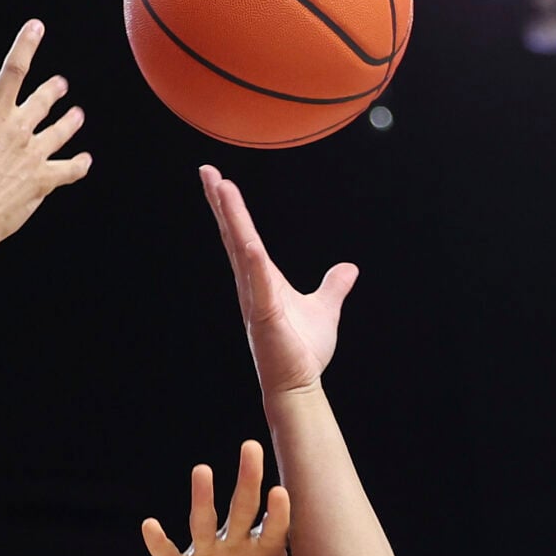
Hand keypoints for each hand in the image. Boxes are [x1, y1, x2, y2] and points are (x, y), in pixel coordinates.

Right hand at [0, 21, 91, 247]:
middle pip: (43, 100)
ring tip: (77, 116)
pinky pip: (69, 170)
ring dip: (70, 122)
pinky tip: (85, 161)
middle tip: (61, 85)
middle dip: (53, 90)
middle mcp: (18, 130)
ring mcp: (34, 156)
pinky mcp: (42, 182)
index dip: (26, 44)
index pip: (13, 68)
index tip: (36, 27)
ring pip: (61, 131)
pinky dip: (78, 165)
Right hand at [142, 442, 301, 555]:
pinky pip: (168, 553)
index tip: (279, 492)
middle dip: (247, 479)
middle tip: (251, 447)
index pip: (274, 528)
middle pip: (242, 508)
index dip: (277, 512)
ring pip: (204, 521)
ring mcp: (206, 553)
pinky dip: (158, 541)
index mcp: (263, 551)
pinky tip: (150, 526)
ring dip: (203, 498)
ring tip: (203, 470)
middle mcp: (235, 543)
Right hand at [200, 166, 358, 394]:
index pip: (242, 236)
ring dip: (232, 218)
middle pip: (233, 235)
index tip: (218, 180)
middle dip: (221, 203)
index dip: (231, 209)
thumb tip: (348, 270)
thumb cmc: (304, 351)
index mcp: (263, 279)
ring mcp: (255, 298)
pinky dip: (253, 262)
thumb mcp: (324, 309)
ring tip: (221, 187)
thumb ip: (333, 287)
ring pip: (241, 249)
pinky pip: (259, 282)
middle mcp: (252, 284)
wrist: (299, 384)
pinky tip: (248, 241)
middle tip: (207, 171)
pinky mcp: (265, 315)